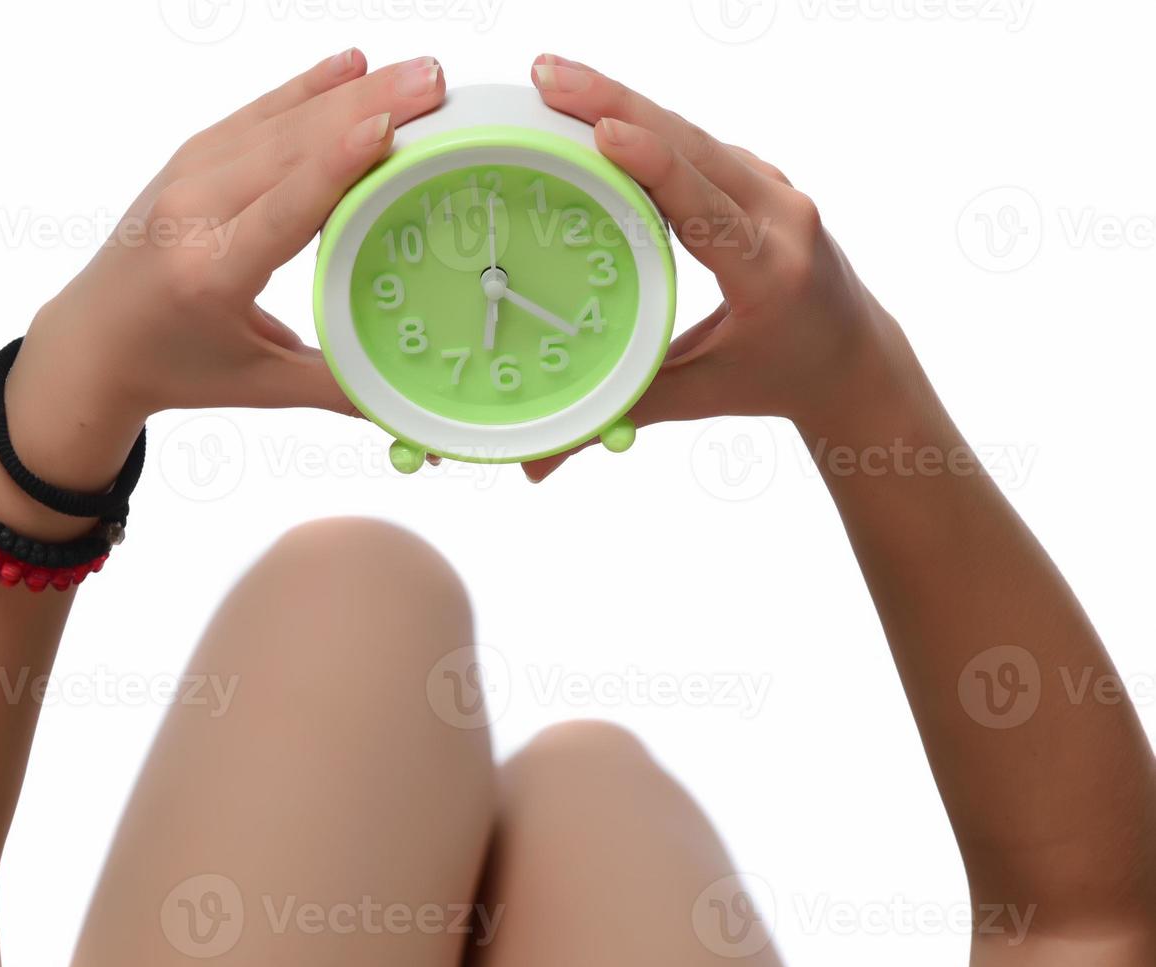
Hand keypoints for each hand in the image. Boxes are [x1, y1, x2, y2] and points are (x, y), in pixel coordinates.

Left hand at [4, 51, 446, 468]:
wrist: (91, 344)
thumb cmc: (176, 367)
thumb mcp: (261, 385)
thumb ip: (340, 388)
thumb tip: (414, 408)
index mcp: (211, 274)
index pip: (282, 209)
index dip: (336, 164)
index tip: (387, 127)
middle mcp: (194, 212)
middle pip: (291, 147)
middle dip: (369, 106)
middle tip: (437, 82)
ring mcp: (188, 176)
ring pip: (280, 120)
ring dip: (353, 90)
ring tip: (420, 73)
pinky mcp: (191, 157)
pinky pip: (259, 112)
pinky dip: (308, 87)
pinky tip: (352, 65)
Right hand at [523, 55, 914, 481]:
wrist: (853, 355)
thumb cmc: (774, 381)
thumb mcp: (699, 398)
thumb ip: (618, 415)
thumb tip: (534, 468)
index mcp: (769, 274)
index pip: (707, 211)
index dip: (654, 167)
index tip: (603, 130)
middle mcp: (781, 217)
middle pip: (694, 147)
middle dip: (616, 103)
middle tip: (545, 78)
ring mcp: (775, 188)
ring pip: (693, 132)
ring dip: (624, 99)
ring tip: (554, 79)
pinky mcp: (759, 177)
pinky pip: (697, 140)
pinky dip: (646, 119)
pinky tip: (595, 103)